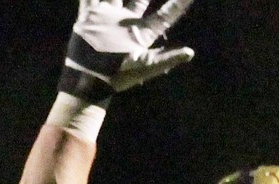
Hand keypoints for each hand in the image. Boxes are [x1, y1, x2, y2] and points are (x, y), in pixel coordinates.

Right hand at [63, 0, 195, 99]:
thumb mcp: (145, 67)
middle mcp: (127, 21)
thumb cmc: (118, 77)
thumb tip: (190, 53)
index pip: (165, 15)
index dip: (178, 4)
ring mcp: (108, 16)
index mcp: (141, 33)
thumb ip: (166, 58)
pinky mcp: (90, 16)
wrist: (88, 81)